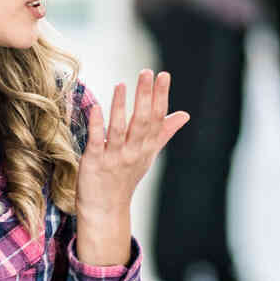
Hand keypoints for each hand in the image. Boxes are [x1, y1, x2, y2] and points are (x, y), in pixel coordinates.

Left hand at [75, 71, 189, 266]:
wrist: (106, 208)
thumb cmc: (126, 177)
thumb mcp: (148, 154)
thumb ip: (164, 132)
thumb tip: (184, 114)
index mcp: (147, 147)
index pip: (157, 118)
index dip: (161, 96)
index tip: (163, 75)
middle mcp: (134, 151)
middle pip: (142, 121)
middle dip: (145, 96)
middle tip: (147, 72)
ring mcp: (115, 157)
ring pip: (120, 130)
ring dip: (121, 107)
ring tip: (122, 85)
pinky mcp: (95, 162)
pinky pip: (97, 142)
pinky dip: (97, 126)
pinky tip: (96, 108)